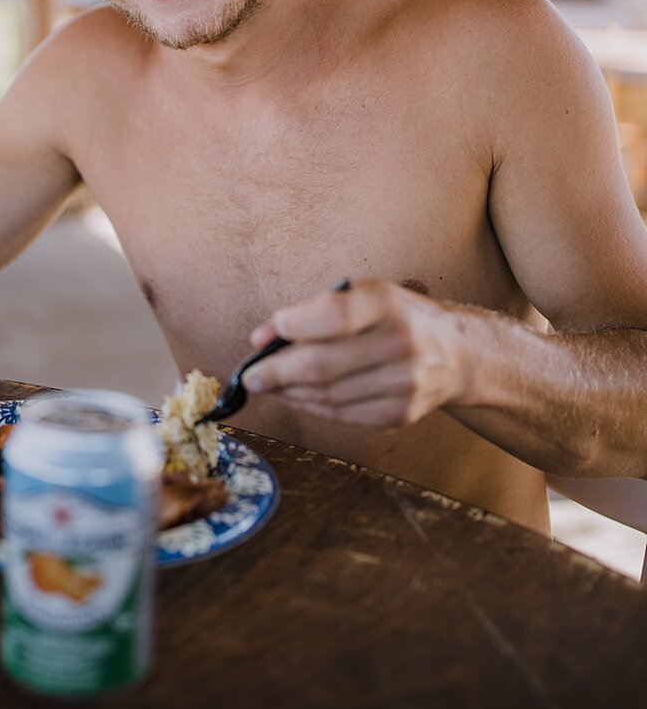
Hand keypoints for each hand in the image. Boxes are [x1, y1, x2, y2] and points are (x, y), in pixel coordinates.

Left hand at [243, 279, 470, 427]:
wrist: (456, 353)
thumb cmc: (397, 317)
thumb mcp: (364, 293)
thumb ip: (314, 310)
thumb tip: (262, 338)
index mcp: (388, 303)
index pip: (334, 316)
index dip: (293, 327)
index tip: (262, 337)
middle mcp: (400, 343)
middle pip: (324, 365)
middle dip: (277, 373)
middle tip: (251, 376)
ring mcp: (404, 384)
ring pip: (328, 396)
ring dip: (290, 393)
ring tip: (269, 386)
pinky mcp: (401, 414)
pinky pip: (343, 415)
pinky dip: (312, 408)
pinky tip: (296, 398)